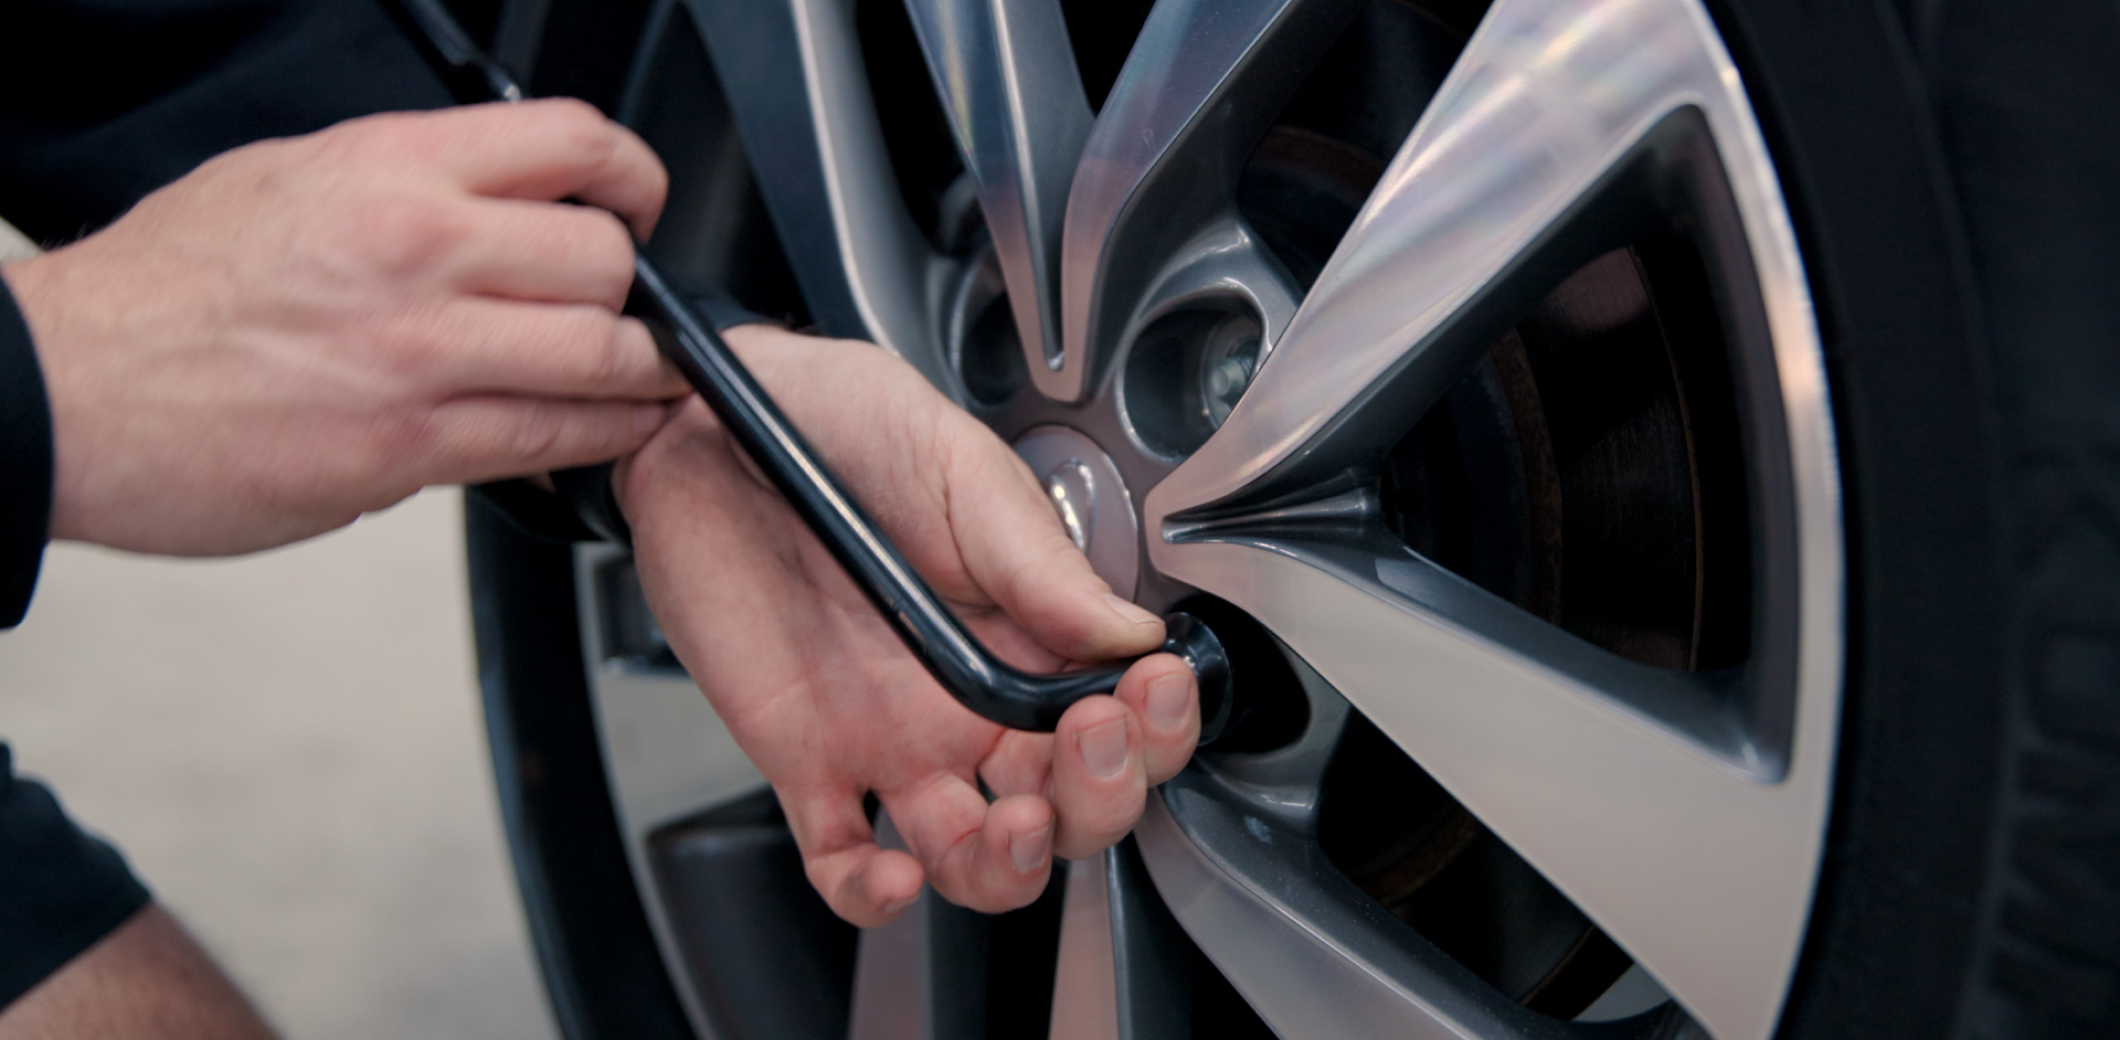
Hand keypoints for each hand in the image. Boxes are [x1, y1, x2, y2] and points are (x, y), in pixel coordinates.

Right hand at [0, 100, 687, 555]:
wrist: (67, 392)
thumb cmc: (162, 292)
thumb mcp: (288, 182)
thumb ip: (408, 187)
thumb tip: (498, 205)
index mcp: (388, 168)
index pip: (573, 143)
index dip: (632, 179)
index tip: (636, 208)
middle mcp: (416, 248)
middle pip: (605, 259)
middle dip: (631, 291)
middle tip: (621, 310)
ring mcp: (418, 353)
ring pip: (601, 356)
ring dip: (637, 374)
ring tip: (637, 379)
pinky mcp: (410, 447)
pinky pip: (550, 439)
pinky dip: (599, 437)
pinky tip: (604, 430)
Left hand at [617, 326, 1200, 925]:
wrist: (713, 420)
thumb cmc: (840, 421)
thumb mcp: (955, 464)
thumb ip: (1036, 554)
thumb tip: (1130, 630)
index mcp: (1029, 630)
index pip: (1125, 715)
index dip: (1155, 727)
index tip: (1152, 692)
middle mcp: (970, 700)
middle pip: (1066, 805)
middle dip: (1099, 798)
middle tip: (1089, 742)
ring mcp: (891, 738)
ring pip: (974, 856)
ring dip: (1007, 867)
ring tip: (1008, 826)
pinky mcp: (804, 758)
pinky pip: (843, 861)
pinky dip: (868, 892)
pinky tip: (889, 874)